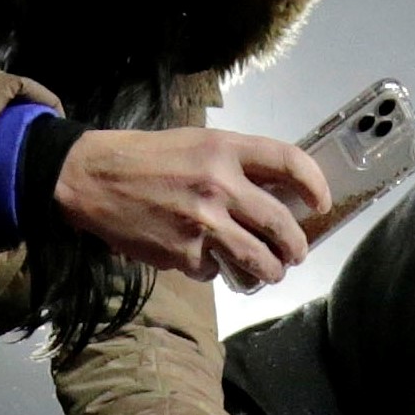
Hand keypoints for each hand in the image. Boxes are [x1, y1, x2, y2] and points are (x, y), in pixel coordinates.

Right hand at [49, 126, 329, 285]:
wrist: (92, 178)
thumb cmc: (148, 158)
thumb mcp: (196, 143)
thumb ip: (237, 164)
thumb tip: (280, 191)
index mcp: (224, 149)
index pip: (289, 162)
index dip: (315, 185)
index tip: (322, 204)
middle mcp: (219, 184)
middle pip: (282, 225)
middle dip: (297, 247)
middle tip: (296, 253)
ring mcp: (203, 222)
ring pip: (260, 260)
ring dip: (272, 271)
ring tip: (270, 270)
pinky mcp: (184, 253)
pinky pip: (216, 271)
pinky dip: (216, 270)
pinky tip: (205, 259)